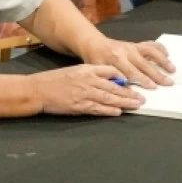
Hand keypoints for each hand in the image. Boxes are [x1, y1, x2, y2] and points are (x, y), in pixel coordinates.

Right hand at [29, 64, 144, 115]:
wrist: (39, 90)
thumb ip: (94, 73)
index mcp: (87, 69)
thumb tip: (112, 78)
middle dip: (129, 93)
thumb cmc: (57, 80)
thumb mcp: (77, 70)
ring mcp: (84, 94)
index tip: (135, 81)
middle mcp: (88, 80)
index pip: (110, 71)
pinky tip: (118, 112)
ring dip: (124, 102)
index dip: (124, 77)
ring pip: (108, 98)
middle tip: (142, 98)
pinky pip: (97, 109)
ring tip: (136, 105)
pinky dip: (108, 110)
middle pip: (113, 87)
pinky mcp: (79, 106)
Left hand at [80, 38, 174, 87]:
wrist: (95, 44)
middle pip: (145, 64)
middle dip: (157, 74)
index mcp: (116, 59)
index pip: (132, 71)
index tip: (152, 87)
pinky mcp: (137, 44)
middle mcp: (127, 51)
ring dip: (163, 61)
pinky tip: (168, 54)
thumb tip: (127, 89)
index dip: (143, 80)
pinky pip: (151, 45)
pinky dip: (160, 49)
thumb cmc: (96, 60)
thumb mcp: (99, 71)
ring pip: (151, 52)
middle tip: (167, 83)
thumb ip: (112, 79)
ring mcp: (133, 47)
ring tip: (172, 69)